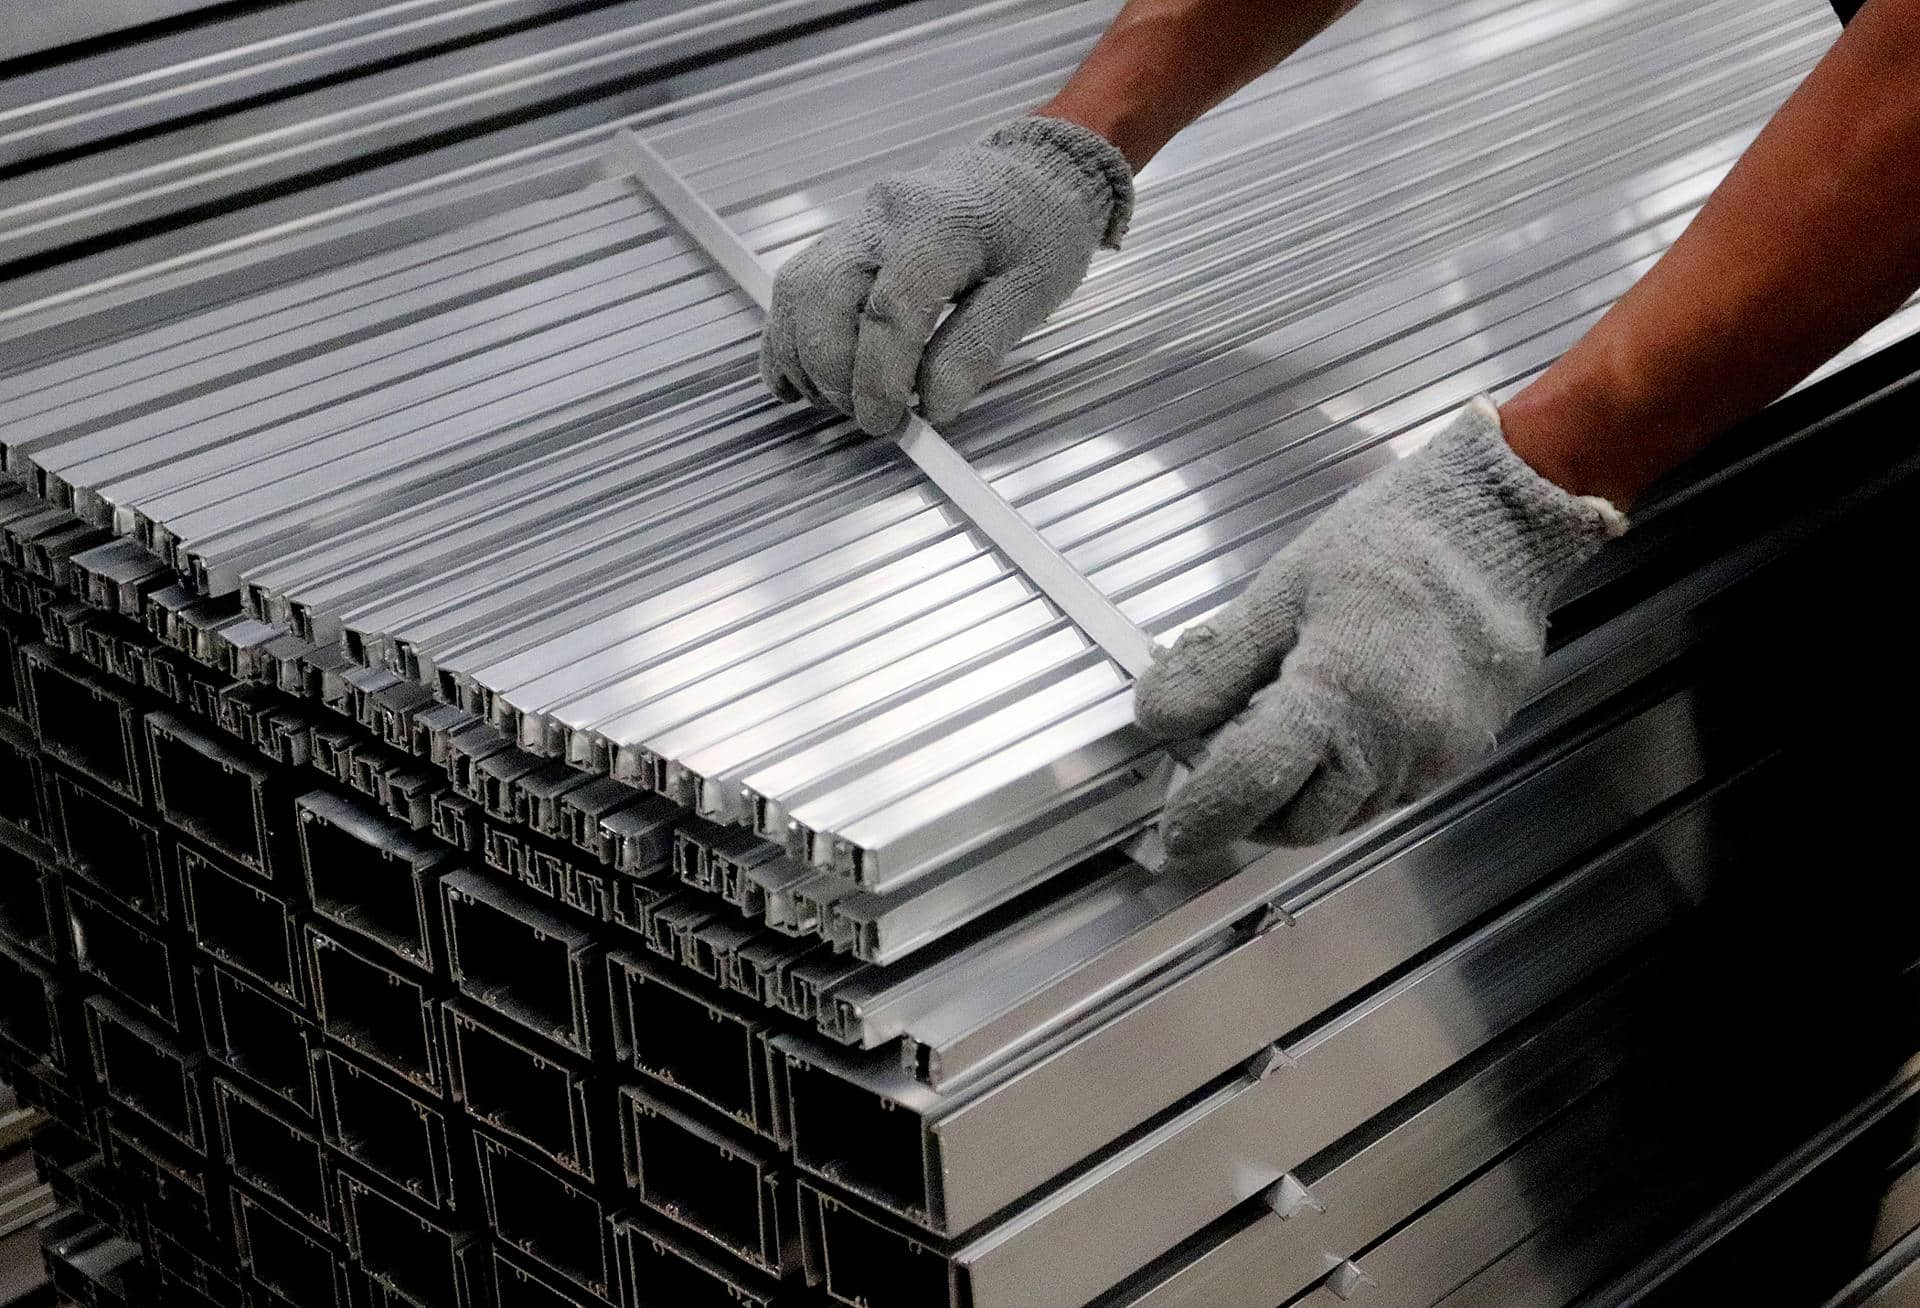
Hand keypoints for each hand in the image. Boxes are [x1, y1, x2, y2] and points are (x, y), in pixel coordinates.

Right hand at [758, 115, 1132, 434]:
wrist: (1026, 173)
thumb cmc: (1037, 232)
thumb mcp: (1033, 291)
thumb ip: (979, 348)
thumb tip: (935, 405)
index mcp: (941, 226)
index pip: (891, 309)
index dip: (880, 377)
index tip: (889, 421)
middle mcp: (884, 218)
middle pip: (825, 296)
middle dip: (834, 372)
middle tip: (870, 416)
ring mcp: (855, 225)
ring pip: (798, 290)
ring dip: (804, 358)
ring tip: (840, 401)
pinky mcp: (841, 240)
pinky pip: (795, 287)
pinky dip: (789, 339)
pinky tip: (804, 381)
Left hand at [1134, 399, 1625, 856]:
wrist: (1497, 526)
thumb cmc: (1390, 544)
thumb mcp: (1283, 588)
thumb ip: (1218, 660)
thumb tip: (1158, 715)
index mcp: (1339, 696)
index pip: (1253, 784)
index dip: (1205, 813)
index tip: (1175, 830)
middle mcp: (1392, 743)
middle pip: (1301, 821)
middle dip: (1250, 813)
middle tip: (1217, 771)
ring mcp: (1432, 756)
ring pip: (1346, 816)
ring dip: (1298, 803)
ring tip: (1272, 745)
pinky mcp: (1459, 753)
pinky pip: (1386, 796)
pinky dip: (1344, 786)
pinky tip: (1328, 737)